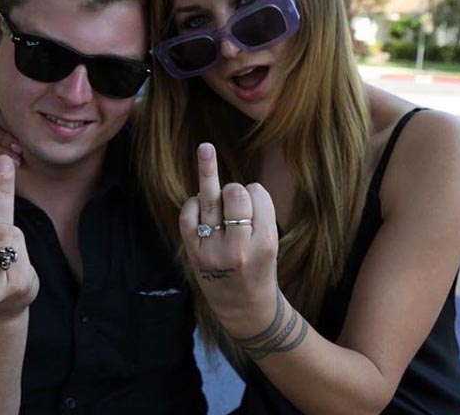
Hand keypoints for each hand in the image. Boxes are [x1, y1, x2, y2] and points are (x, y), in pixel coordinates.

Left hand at [179, 143, 279, 336]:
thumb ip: (257, 216)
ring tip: (205, 149)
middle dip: (236, 189)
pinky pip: (189, 214)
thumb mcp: (270, 245)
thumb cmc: (260, 270)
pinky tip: (200, 203)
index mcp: (265, 244)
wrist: (244, 310)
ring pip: (211, 199)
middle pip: (236, 193)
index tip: (255, 205)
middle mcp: (238, 248)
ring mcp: (212, 251)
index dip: (255, 192)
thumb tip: (233, 185)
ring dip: (210, 174)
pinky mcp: (194, 253)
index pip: (258, 195)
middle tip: (236, 202)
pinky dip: (193, 203)